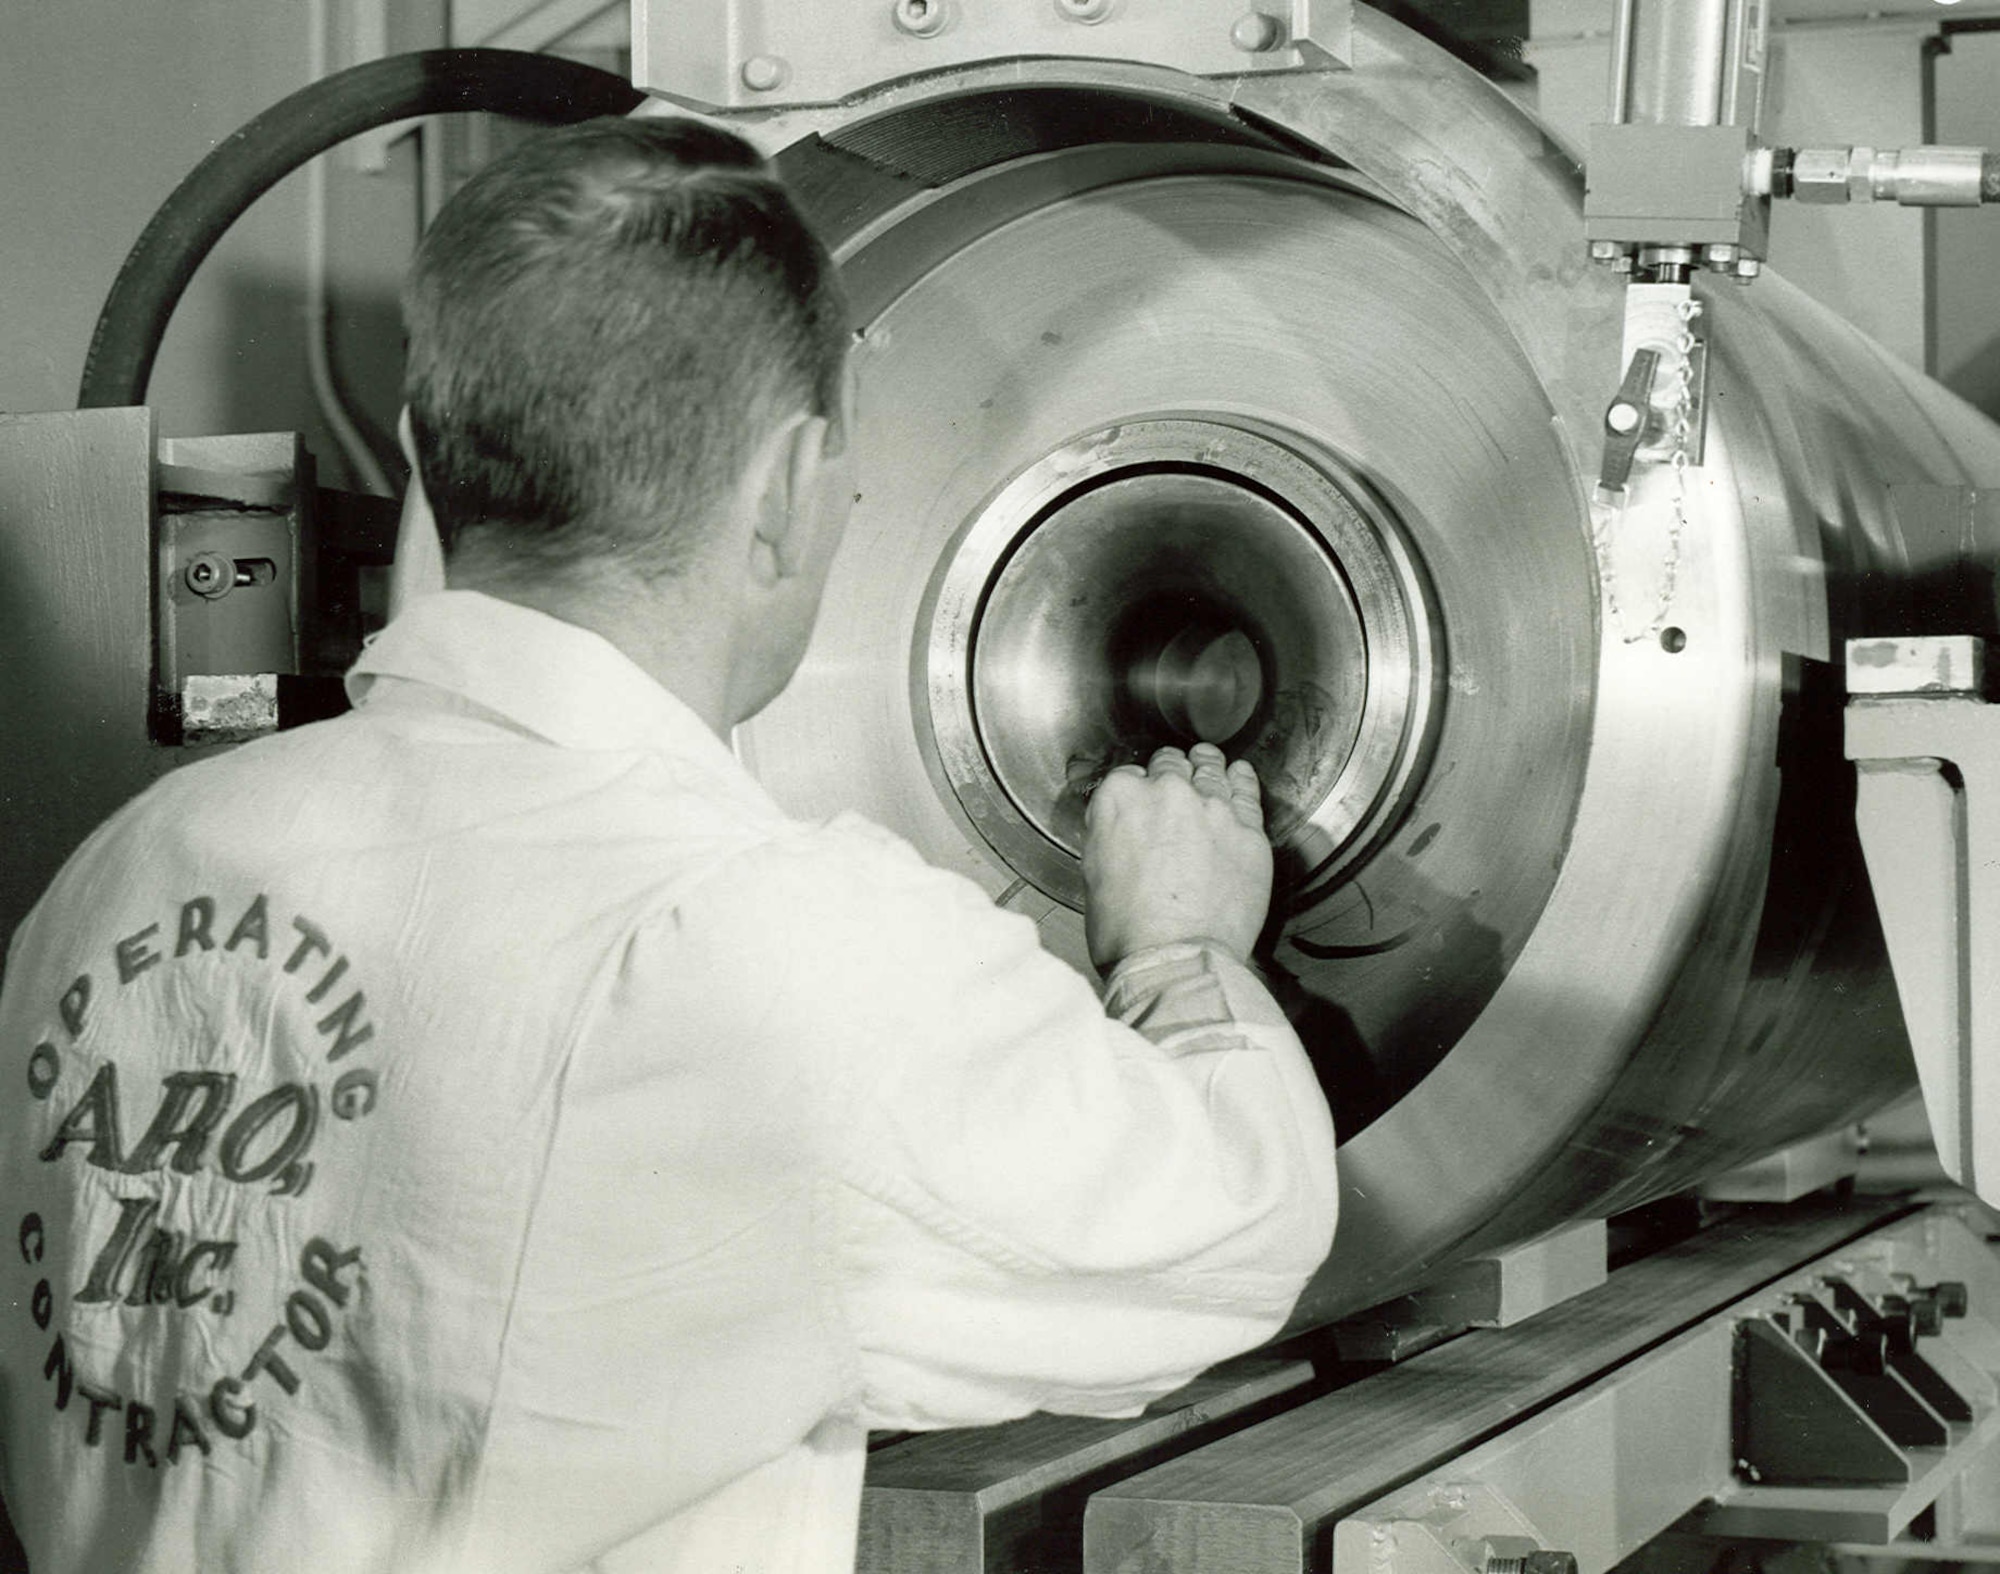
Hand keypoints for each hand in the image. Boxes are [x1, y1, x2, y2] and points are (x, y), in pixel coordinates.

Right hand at [1082, 742, 1272, 972]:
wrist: (1174, 959)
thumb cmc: (1127, 931)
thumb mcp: (1092, 873)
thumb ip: (1109, 835)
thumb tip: (1121, 829)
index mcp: (1120, 799)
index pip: (1128, 775)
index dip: (1136, 789)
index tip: (1142, 800)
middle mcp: (1167, 792)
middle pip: (1171, 766)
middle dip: (1170, 774)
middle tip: (1173, 785)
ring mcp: (1213, 808)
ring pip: (1211, 769)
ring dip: (1206, 766)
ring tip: (1208, 763)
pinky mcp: (1248, 831)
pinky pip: (1247, 792)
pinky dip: (1242, 779)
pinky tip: (1240, 774)